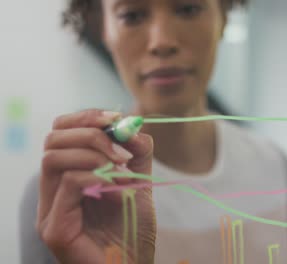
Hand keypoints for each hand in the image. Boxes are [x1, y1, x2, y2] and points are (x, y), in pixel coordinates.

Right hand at [37, 109, 155, 263]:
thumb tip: (133, 125)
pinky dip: (97, 176)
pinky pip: (68, 184)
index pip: (62, 131)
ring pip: (54, 157)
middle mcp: (53, 191)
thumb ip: (137, 154)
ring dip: (95, 154)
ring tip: (122, 171)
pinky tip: (117, 188)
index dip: (87, 117)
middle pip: (53, 139)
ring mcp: (49, 210)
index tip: (117, 119)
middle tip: (122, 150)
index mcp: (68, 176)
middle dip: (91, 132)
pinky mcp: (54, 228)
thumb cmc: (133, 231)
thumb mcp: (139, 183)